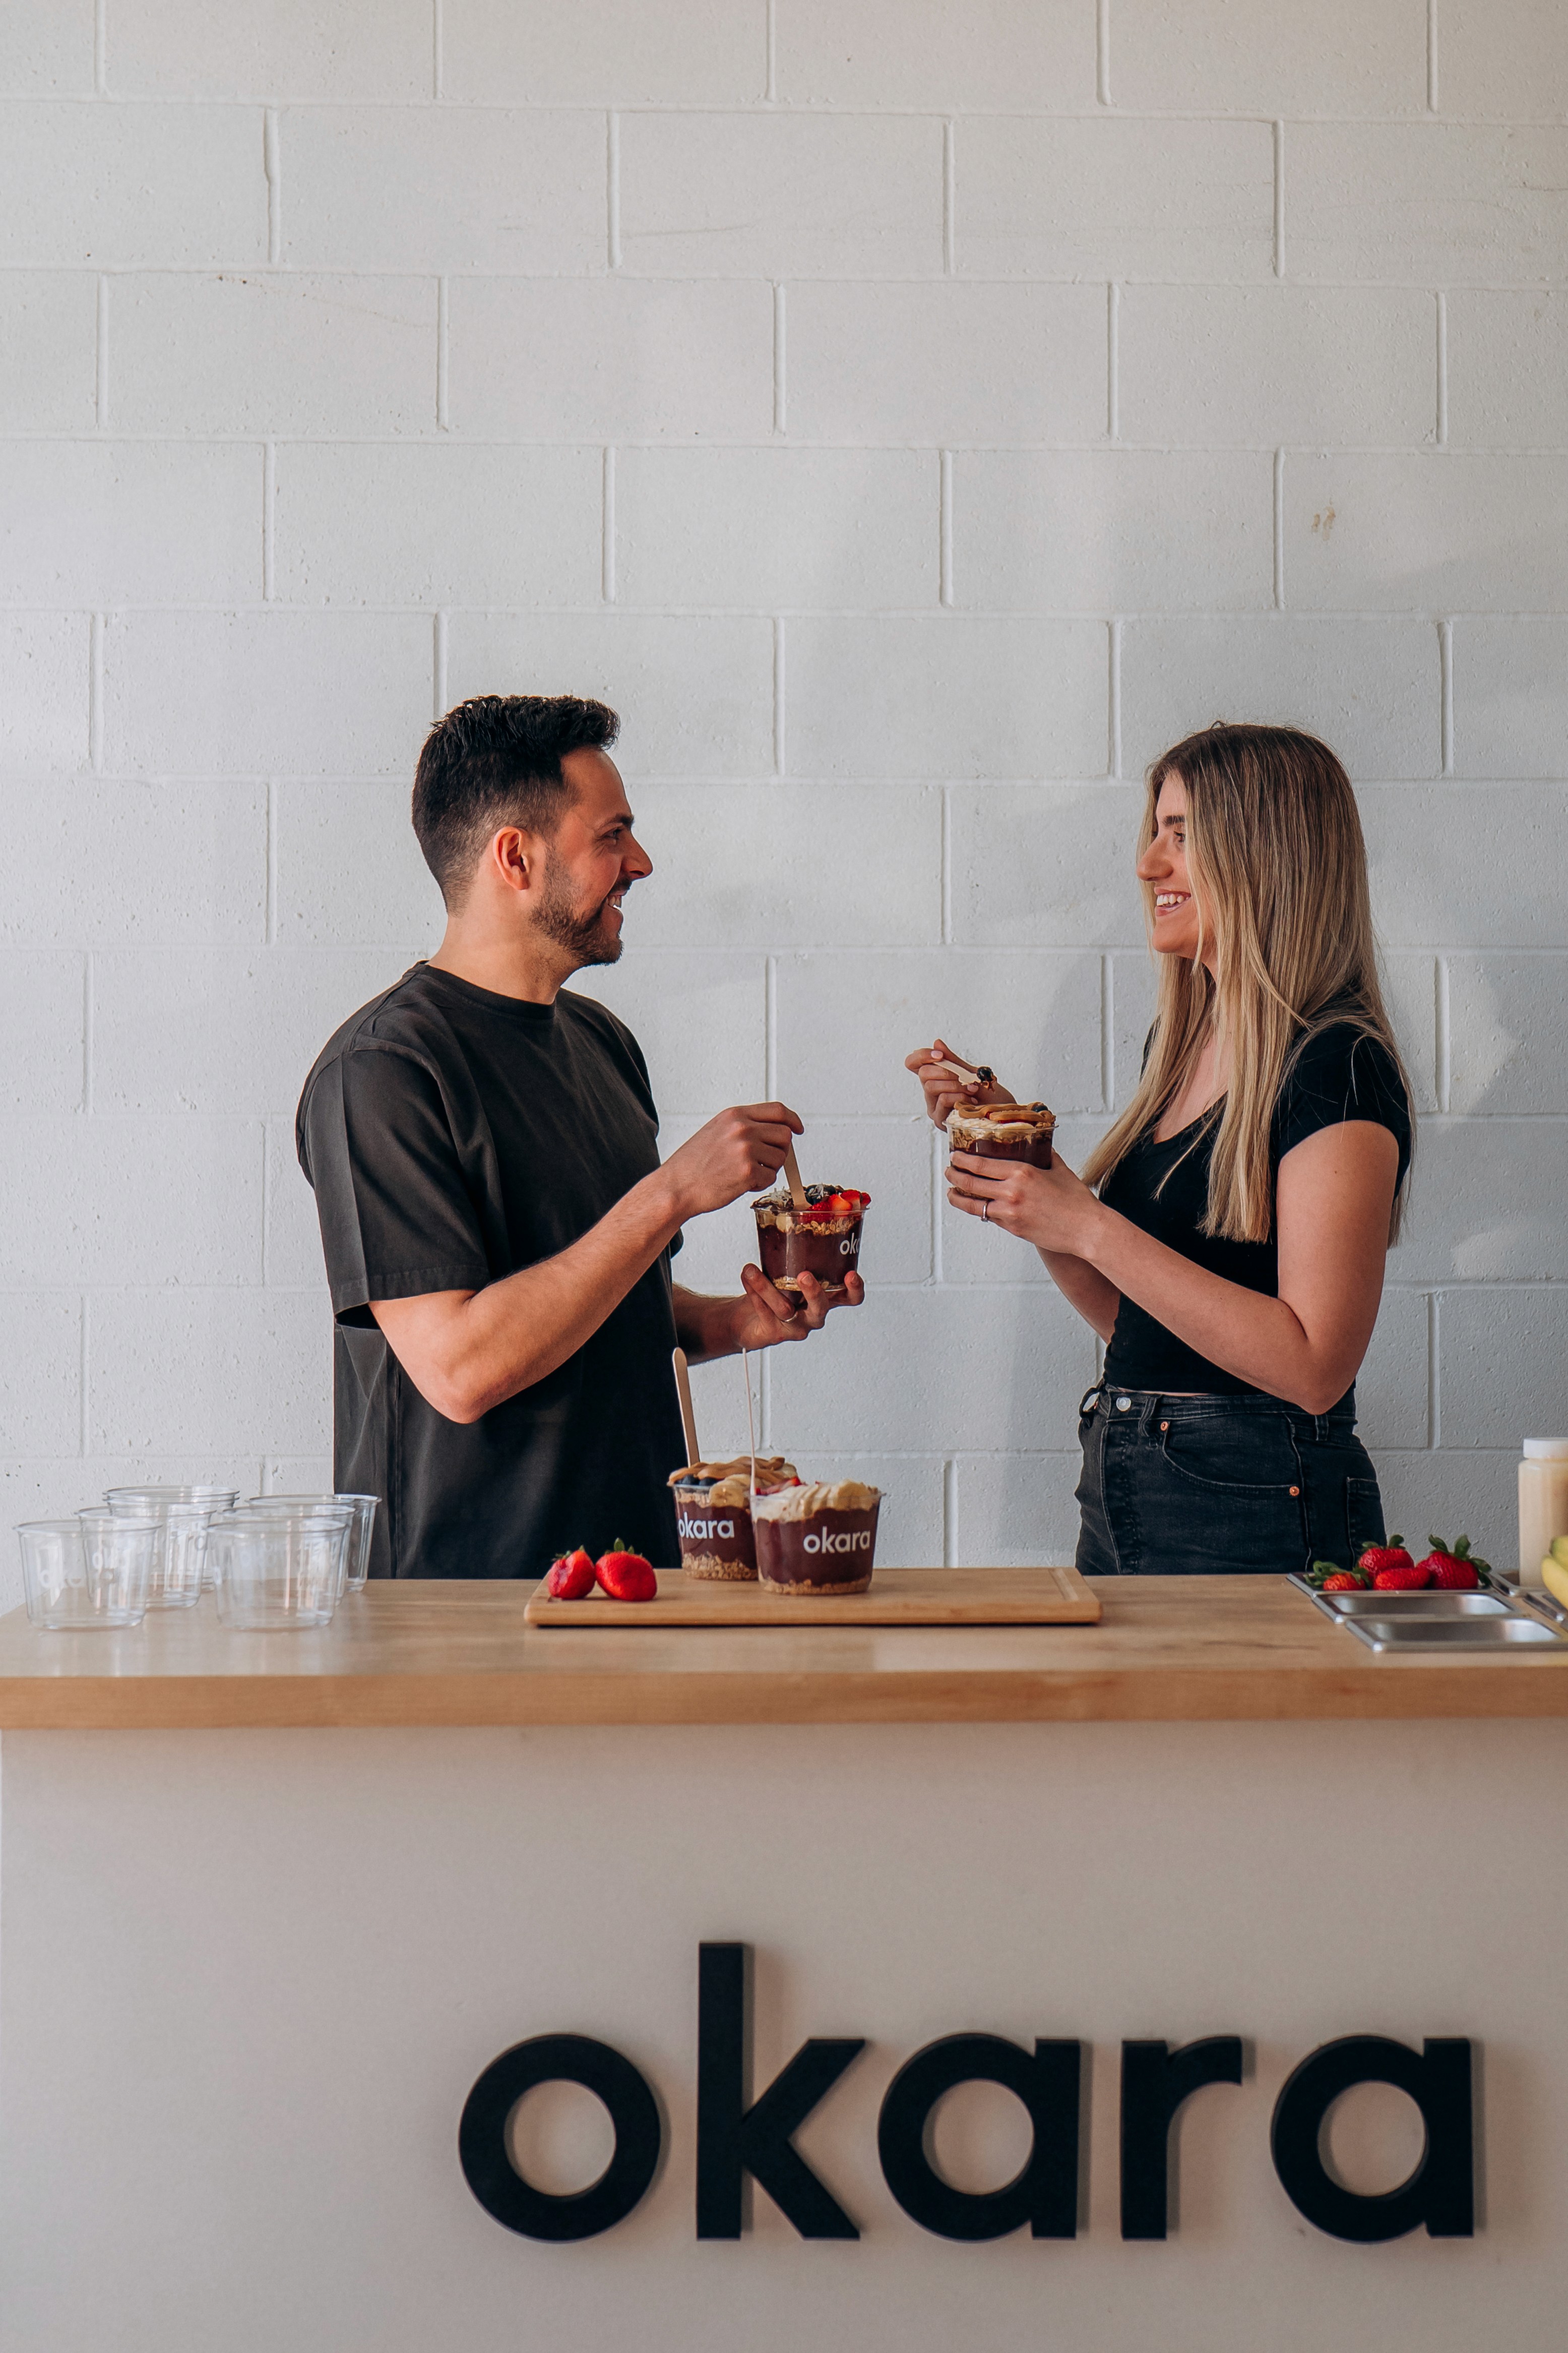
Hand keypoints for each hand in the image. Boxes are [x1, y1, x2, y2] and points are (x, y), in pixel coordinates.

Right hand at [661, 1102, 802, 1217]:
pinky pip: (770, 1177)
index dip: (792, 1120)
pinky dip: (759, 1184)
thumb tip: (773, 1132)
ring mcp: (746, 1149)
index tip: (798, 1129)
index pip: (777, 1110)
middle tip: (764, 1162)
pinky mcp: (748, 1172)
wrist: (675, 1187)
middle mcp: (742, 1129)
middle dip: (780, 1150)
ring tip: (745, 1173)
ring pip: (780, 1158)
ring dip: (769, 1169)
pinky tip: (740, 1184)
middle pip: (784, 1135)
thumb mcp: (716, 1131)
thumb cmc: (692, 1165)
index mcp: (734, 1115)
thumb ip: (743, 1126)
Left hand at [725, 1265, 865, 1350]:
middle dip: (814, 1292)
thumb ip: (795, 1255)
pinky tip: (747, 1278)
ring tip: (751, 1270)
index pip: (850, 1298)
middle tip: (804, 1276)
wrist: (747, 1318)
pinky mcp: (777, 1333)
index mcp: (825, 1298)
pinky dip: (754, 1293)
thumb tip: (793, 1218)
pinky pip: (766, 1313)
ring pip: (785, 1309)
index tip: (851, 1275)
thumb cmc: (774, 1291)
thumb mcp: (788, 1271)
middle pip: (821, 1308)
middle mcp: (814, 1314)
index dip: (855, 1290)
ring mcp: (797, 1326)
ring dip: (766, 1287)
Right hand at [904, 1038, 1015, 1130]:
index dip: (921, 1056)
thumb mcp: (972, 1073)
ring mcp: (934, 1107)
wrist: (1002, 1114)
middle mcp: (931, 1093)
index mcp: (935, 1078)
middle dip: (944, 1070)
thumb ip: (953, 1061)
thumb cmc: (988, 1095)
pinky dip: (958, 1095)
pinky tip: (971, 1100)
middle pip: (922, 1073)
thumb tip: (937, 1043)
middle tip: (963, 1075)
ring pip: (931, 1086)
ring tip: (972, 1088)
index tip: (939, 1055)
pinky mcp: (940, 1120)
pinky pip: (943, 1100)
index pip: (913, 1063)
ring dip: (954, 1084)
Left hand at [946, 1148, 1103, 1256]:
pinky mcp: (1013, 1229)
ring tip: (952, 1192)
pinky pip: (990, 1217)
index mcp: (1022, 1172)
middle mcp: (1012, 1192)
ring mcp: (1010, 1213)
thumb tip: (1037, 1144)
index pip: (981, 1164)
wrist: (1087, 1229)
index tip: (954, 1156)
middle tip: (949, 1171)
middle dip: (955, 1176)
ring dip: (958, 1197)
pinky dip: (980, 1210)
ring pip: (974, 1205)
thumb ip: (1045, 1155)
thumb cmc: (1077, 1200)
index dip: (962, 1160)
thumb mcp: (1060, 1169)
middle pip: (971, 1183)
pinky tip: (975, 1205)